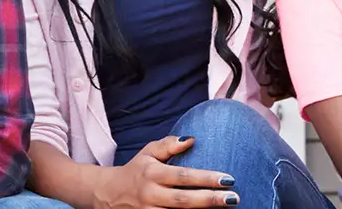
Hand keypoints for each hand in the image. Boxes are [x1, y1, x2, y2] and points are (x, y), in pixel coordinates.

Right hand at [94, 136, 239, 208]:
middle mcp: (150, 194)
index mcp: (152, 174)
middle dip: (210, 200)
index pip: (183, 176)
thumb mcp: (147, 153)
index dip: (206, 178)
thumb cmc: (135, 171)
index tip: (229, 179)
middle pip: (184, 200)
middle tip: (234, 198)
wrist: (107, 193)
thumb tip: (191, 139)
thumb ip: (168, 145)